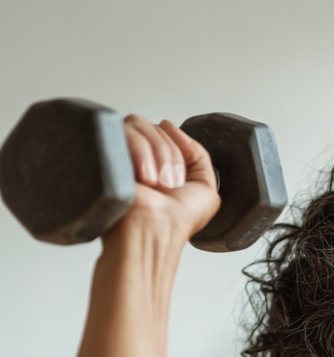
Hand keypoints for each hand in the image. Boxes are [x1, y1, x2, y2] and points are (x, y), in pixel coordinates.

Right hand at [108, 115, 220, 246]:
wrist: (154, 231)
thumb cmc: (176, 221)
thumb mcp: (206, 189)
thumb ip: (199, 156)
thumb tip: (175, 130)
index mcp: (158, 163)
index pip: (166, 131)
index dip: (179, 145)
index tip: (181, 175)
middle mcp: (137, 156)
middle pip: (154, 126)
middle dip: (171, 154)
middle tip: (170, 184)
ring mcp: (119, 152)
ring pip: (139, 124)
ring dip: (158, 155)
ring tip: (156, 183)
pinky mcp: (104, 149)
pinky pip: (124, 130)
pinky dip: (141, 152)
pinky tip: (143, 178)